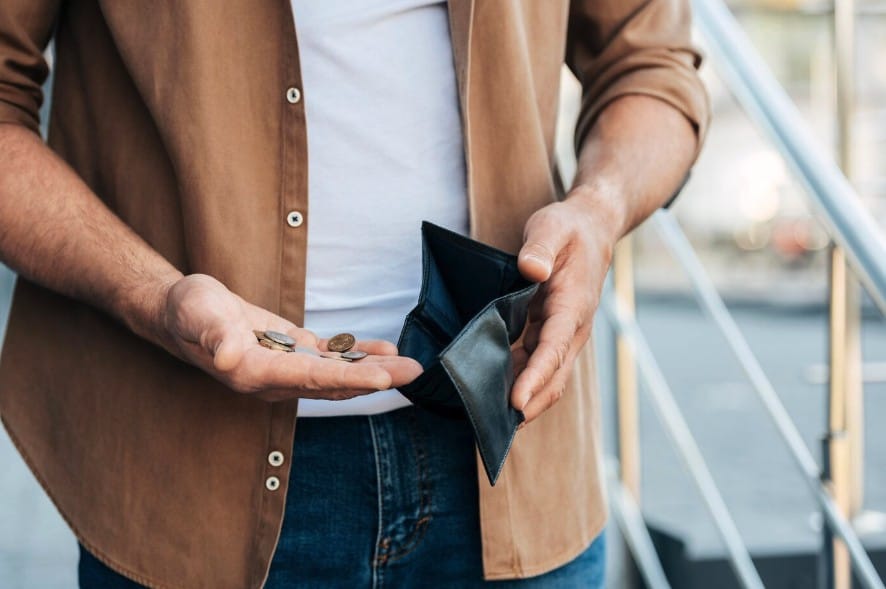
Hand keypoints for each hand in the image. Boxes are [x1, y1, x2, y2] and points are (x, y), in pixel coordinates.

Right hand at [161, 274, 422, 401]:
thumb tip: (226, 357)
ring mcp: (286, 367)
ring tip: (410, 366)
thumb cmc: (188, 312)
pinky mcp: (292, 352)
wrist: (182, 312)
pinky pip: (331, 358)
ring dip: (374, 369)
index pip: (311, 378)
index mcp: (255, 372)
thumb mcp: (197, 315)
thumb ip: (214, 336)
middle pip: (333, 382)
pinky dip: (358, 355)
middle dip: (375, 378)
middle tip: (414, 373)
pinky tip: (384, 350)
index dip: (349, 378)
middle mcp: (275, 378)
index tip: (383, 378)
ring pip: (337, 373)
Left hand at [511, 192, 617, 423]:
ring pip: (546, 377)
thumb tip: (531, 269)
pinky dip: (517, 381)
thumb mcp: (552, 227)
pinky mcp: (551, 333)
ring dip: (523, 399)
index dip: (536, 378)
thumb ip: (541, 248)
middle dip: (529, 403)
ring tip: (488, 418)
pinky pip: (536, 365)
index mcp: (573, 305)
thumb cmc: (569, 229)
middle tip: (495, 427)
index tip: (517, 402)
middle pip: (554, 376)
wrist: (592, 229)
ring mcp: (563, 334)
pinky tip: (491, 391)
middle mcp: (572, 328)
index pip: (555, 349)